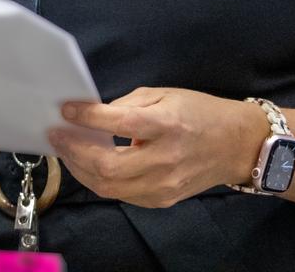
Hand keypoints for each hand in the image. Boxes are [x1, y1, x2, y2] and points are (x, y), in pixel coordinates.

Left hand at [47, 87, 262, 207]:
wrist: (237, 145)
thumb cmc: (199, 113)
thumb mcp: (164, 95)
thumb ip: (127, 105)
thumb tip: (92, 115)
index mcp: (167, 125)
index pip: (119, 123)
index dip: (86, 118)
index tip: (65, 111)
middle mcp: (166, 159)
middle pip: (107, 165)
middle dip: (74, 151)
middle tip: (56, 136)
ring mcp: (165, 185)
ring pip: (109, 186)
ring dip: (81, 169)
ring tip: (66, 151)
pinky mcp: (163, 199)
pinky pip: (121, 194)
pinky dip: (100, 180)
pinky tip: (89, 165)